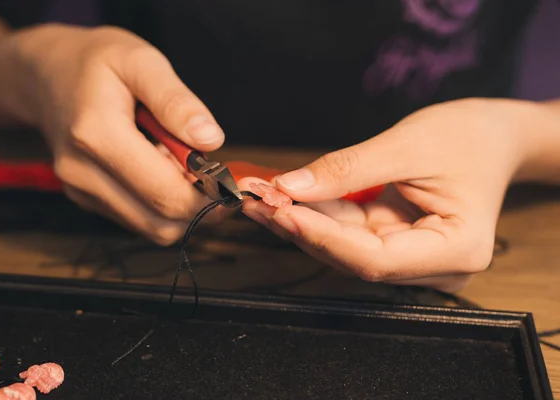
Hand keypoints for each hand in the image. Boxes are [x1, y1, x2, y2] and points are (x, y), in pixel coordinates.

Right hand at [7, 24, 226, 244]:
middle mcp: (82, 173)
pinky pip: (138, 219)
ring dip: (182, 209)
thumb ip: (176, 101)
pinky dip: (162, 205)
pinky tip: (162, 171)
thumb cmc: (97, 62)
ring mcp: (81, 191)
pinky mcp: (86, 200)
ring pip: (152, 228)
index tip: (233, 181)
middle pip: (161, 223)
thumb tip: (211, 141)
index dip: (210, 197)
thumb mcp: (141, 60)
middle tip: (220, 179)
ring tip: (186, 168)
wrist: (46, 74)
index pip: (166, 194)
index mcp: (96, 135)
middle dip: (201, 208)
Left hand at [241, 98, 542, 291]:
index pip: (375, 260)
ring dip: (300, 221)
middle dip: (301, 228)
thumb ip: (345, 171)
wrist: (493, 134)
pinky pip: (348, 231)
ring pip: (344, 247)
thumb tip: (290, 189)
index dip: (323, 239)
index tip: (282, 213)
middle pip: (353, 258)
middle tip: (257, 200)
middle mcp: (434, 265)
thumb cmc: (468, 136)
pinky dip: (316, 214)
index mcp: (455, 250)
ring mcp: (412, 255)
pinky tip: (283, 198)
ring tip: (260, 196)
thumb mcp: (406, 146)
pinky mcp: (395, 240)